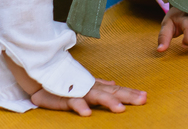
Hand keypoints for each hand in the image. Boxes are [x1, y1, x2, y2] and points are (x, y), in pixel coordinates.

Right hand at [29, 79, 146, 116]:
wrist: (41, 74)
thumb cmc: (65, 81)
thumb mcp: (84, 84)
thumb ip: (99, 85)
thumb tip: (112, 84)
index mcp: (96, 86)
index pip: (116, 90)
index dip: (130, 93)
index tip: (145, 96)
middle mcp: (90, 88)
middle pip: (112, 92)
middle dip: (127, 96)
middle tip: (142, 100)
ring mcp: (78, 91)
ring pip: (95, 96)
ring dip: (108, 102)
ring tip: (120, 109)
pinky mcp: (64, 97)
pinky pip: (72, 102)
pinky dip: (80, 106)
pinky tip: (87, 113)